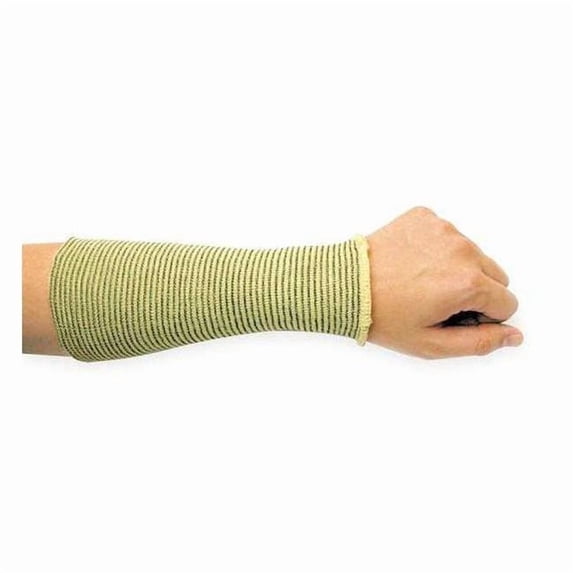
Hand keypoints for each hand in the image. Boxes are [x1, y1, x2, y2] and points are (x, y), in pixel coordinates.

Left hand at [366, 206, 522, 358]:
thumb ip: (480, 342)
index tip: (453, 317)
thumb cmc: (381, 316)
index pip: (507, 303)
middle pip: (495, 275)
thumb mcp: (431, 344)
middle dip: (475, 290)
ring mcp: (442, 229)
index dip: (483, 316)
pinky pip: (447, 235)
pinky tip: (412, 263)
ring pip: (472, 254)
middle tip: (437, 301)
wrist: (342, 285)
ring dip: (456, 268)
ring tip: (420, 281)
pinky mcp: (424, 216)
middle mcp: (461, 249)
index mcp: (467, 282)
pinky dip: (436, 248)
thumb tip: (513, 335)